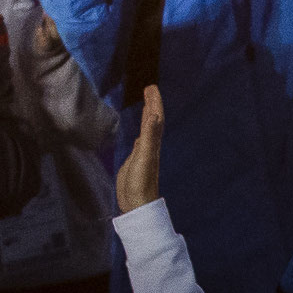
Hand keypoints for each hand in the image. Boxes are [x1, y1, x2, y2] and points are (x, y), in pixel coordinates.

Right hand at [116, 86, 164, 213]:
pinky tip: (140, 132)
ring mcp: (144, 153)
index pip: (155, 118)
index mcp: (152, 143)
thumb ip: (148, 137)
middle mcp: (150, 145)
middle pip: (153, 120)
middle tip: (149, 88)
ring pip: (148, 128)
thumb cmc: (140, 183)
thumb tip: (154, 115)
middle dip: (152, 104)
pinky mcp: (136, 160)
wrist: (137, 205)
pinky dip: (141, 130)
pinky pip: (141, 139)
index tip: (151, 87)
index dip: (154, 102)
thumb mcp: (144, 158)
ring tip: (146, 103)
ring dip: (147, 114)